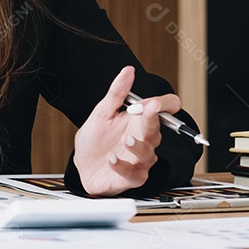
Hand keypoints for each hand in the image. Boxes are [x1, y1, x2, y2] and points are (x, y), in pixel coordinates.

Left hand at [72, 65, 181, 196]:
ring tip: (126, 138)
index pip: (164, 111)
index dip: (166, 105)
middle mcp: (143, 140)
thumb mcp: (101, 113)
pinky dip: (122, 165)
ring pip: (148, 153)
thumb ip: (116, 93)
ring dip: (138, 145)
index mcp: (139, 122)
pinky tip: (111, 158)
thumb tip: (128, 71)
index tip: (156, 102)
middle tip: (148, 111)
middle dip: (152, 120)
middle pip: (156, 130)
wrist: (83, 165)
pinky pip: (133, 173)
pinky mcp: (132, 177)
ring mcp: (139, 160)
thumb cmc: (95, 140)